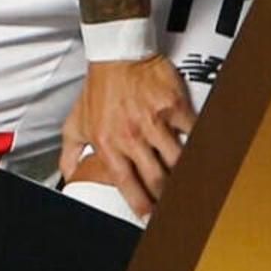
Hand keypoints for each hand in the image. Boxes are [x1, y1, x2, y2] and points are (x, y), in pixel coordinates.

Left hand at [61, 55, 195, 217]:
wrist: (117, 53)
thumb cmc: (99, 88)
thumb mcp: (75, 123)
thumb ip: (71, 154)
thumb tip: (68, 177)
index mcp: (109, 143)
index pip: (128, 186)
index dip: (143, 206)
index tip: (151, 217)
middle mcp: (132, 135)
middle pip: (158, 179)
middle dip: (166, 196)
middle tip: (173, 203)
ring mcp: (155, 121)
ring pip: (178, 161)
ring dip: (184, 174)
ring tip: (188, 182)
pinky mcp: (174, 106)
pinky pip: (194, 133)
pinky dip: (199, 144)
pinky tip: (201, 153)